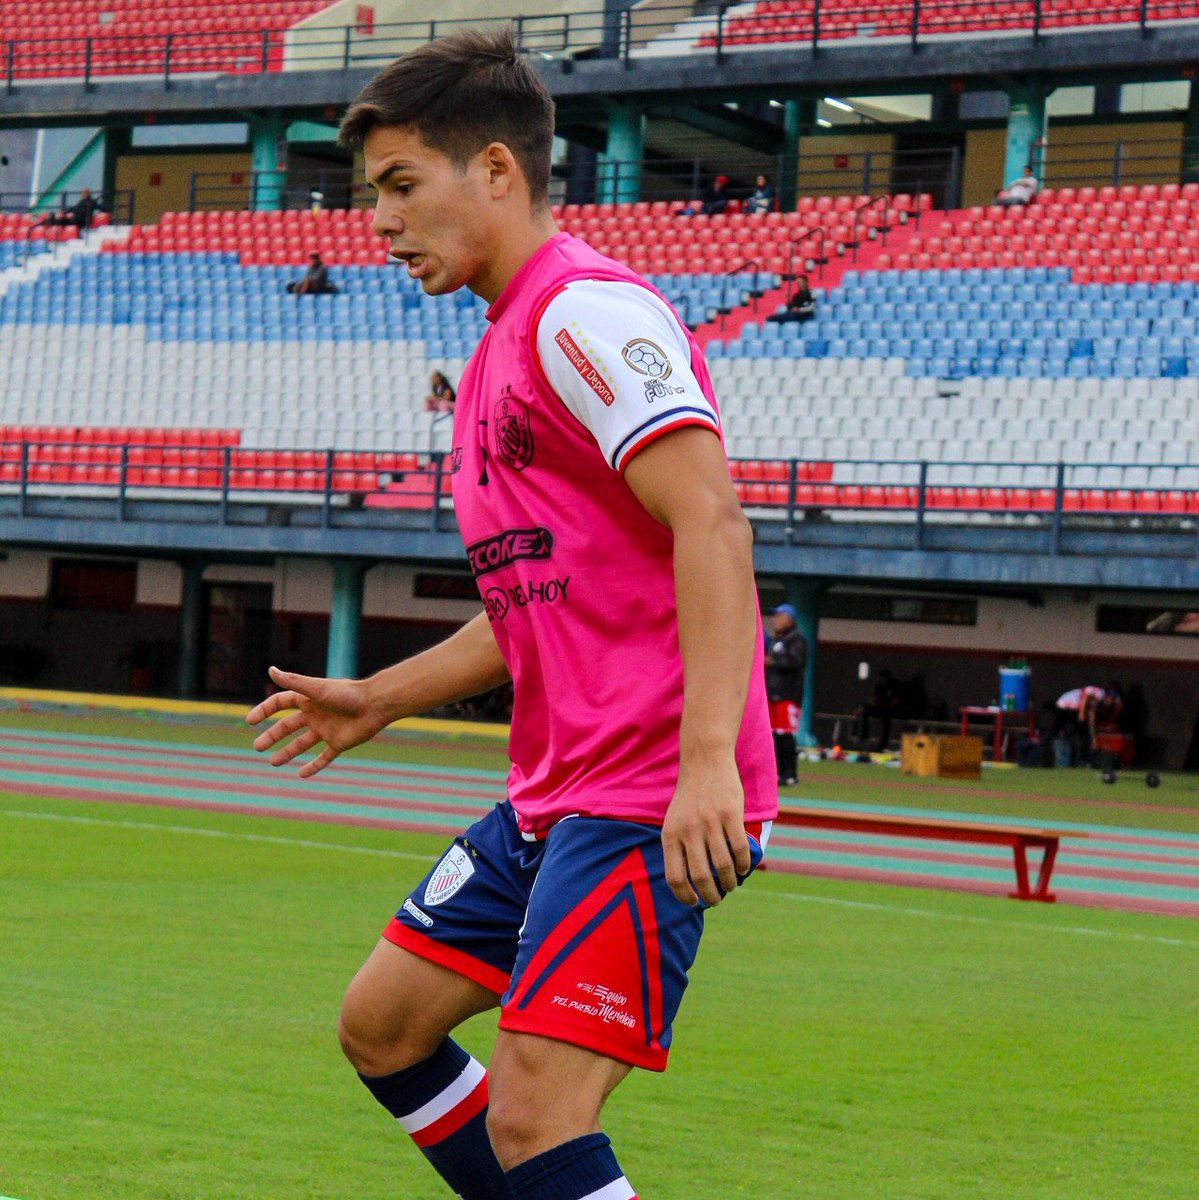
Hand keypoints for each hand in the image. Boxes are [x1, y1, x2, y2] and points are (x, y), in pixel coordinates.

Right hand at [245, 666, 389, 777]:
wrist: (375, 706)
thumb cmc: (346, 694)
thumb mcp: (317, 689)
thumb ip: (294, 682)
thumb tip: (270, 670)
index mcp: (308, 700)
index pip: (280, 704)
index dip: (265, 711)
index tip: (250, 721)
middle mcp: (315, 714)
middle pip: (288, 726)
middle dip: (272, 736)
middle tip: (257, 746)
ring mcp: (326, 730)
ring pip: (302, 743)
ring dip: (287, 753)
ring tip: (272, 762)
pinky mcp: (339, 743)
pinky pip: (324, 757)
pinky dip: (313, 766)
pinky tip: (301, 774)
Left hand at [661, 754, 750, 906]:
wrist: (705, 762)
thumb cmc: (690, 797)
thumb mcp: (674, 821)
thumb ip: (679, 847)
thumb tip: (688, 882)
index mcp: (670, 834)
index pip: (674, 876)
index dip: (684, 895)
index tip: (694, 902)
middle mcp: (688, 830)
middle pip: (701, 877)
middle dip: (711, 895)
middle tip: (717, 899)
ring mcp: (710, 822)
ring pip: (723, 866)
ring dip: (730, 882)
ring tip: (732, 884)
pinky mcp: (731, 815)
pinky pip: (739, 849)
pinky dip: (743, 864)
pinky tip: (744, 868)